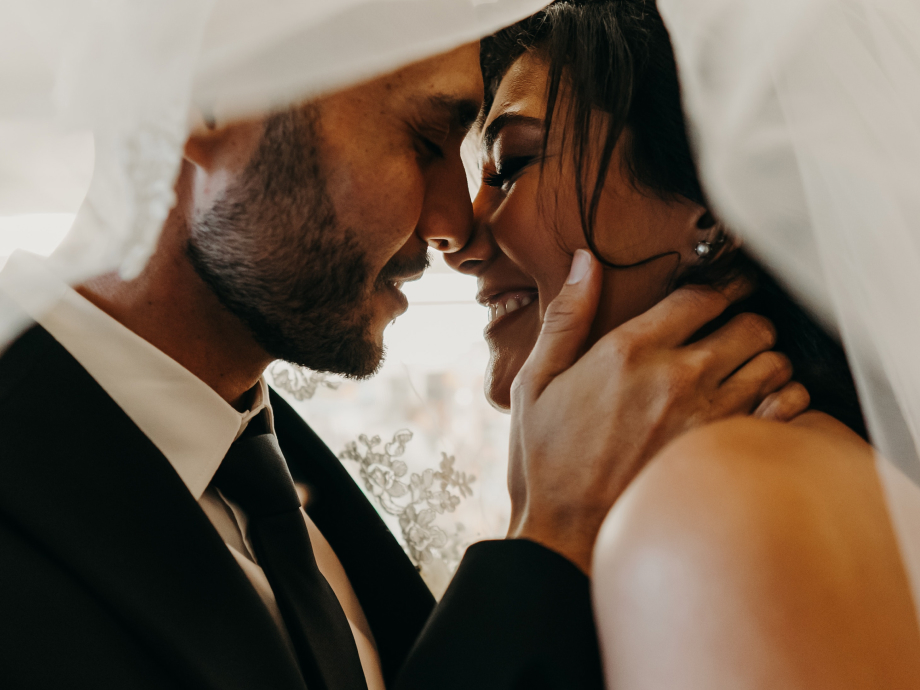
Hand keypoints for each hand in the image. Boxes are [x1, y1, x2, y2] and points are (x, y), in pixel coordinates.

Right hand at [507, 250, 808, 573]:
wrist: (564, 536)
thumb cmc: (545, 460)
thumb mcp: (535, 381)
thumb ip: (566, 316)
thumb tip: (584, 262)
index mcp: (628, 351)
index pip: (701, 296)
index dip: (721, 285)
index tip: (727, 286)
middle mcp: (675, 378)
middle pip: (750, 325)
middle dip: (747, 320)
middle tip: (736, 329)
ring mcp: (706, 419)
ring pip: (772, 365)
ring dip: (765, 359)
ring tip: (747, 366)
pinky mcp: (723, 456)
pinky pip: (783, 412)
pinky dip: (781, 402)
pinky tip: (759, 405)